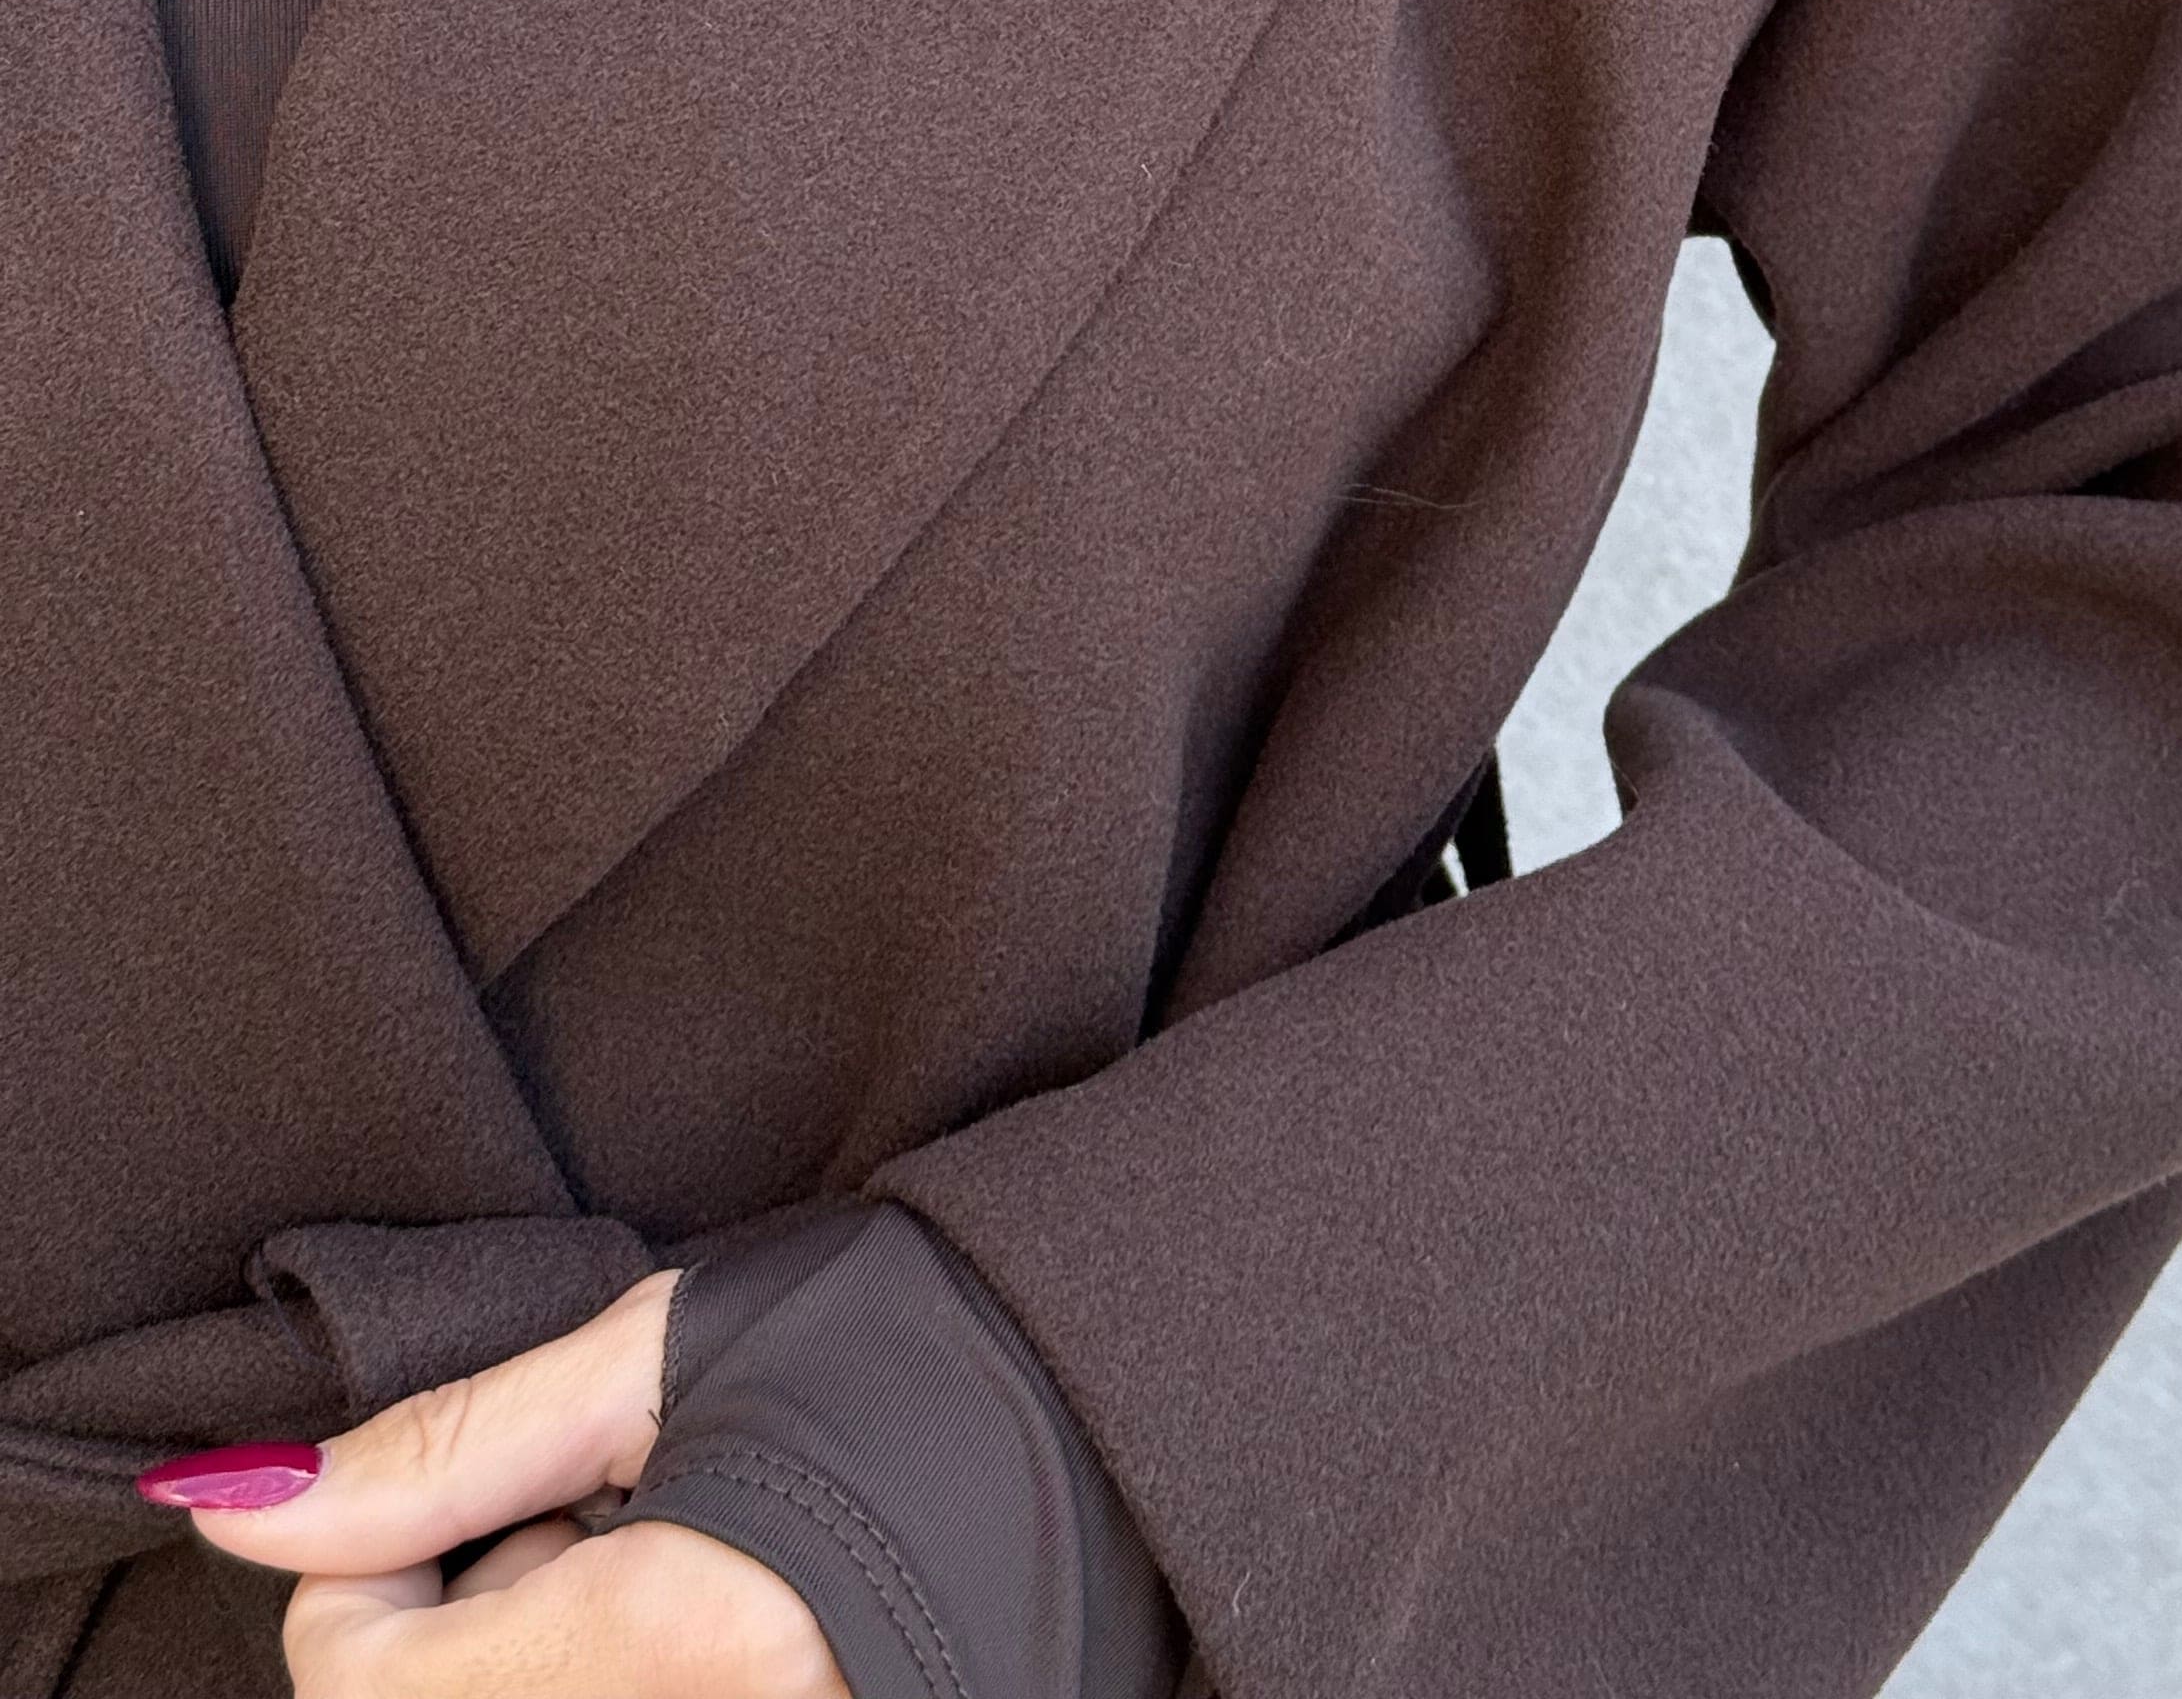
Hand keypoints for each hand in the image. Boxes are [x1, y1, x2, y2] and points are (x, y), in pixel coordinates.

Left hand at [146, 1269, 845, 1695]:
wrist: (1117, 1414)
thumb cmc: (907, 1344)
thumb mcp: (666, 1353)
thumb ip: (448, 1447)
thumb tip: (237, 1510)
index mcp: (679, 1640)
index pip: (362, 1690)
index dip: (381, 1574)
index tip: (496, 1494)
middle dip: (456, 1637)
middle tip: (579, 1524)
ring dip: (527, 1678)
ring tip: (649, 1578)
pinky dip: (609, 1698)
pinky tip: (696, 1639)